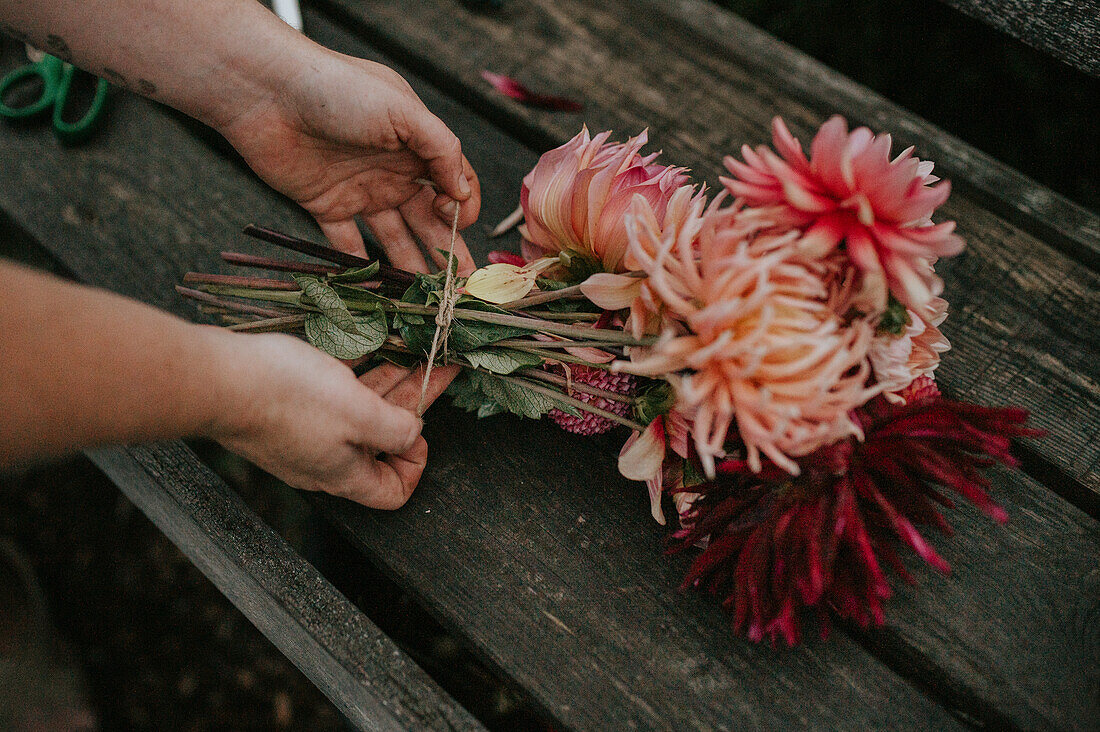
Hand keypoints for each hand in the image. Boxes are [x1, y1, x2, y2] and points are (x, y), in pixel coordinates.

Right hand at [208, 331, 428, 508]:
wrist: (216, 379)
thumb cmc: (287, 397)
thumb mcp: (358, 413)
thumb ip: (394, 429)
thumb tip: (413, 434)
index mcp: (345, 474)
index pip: (393, 493)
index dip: (416, 465)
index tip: (420, 429)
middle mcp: (325, 461)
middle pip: (381, 441)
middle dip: (411, 402)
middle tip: (437, 365)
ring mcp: (303, 435)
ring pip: (357, 413)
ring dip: (387, 381)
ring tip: (411, 346)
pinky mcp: (286, 409)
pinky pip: (331, 396)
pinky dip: (353, 374)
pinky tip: (367, 345)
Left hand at [217, 45, 477, 274]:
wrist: (265, 92)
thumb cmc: (336, 88)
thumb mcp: (402, 109)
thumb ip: (441, 148)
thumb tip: (462, 191)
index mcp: (416, 144)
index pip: (454, 183)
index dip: (463, 207)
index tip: (456, 223)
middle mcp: (393, 170)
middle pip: (428, 218)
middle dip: (446, 251)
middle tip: (457, 286)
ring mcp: (361, 190)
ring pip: (394, 237)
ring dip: (410, 265)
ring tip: (423, 296)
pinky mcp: (326, 205)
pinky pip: (347, 243)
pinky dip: (360, 266)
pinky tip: (376, 288)